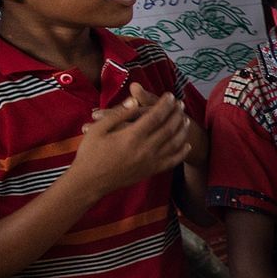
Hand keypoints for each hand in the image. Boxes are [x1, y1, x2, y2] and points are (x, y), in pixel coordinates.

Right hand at [70, 86, 193, 196]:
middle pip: (168, 128)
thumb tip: (134, 100)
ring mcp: (150, 161)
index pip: (155, 116)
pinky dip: (182, 152)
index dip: (165, 104)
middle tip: (181, 104)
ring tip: (186, 119)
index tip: (170, 96)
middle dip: (177, 114)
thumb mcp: (98, 129)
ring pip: (174, 143)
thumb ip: (118, 114)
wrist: (89, 182)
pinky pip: (172, 161)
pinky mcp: (151, 171)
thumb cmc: (90, 153)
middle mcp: (145, 149)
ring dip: (182, 130)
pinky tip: (187, 145)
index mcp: (131, 136)